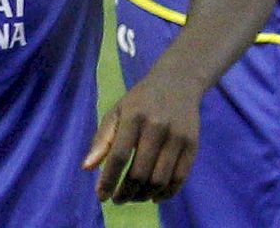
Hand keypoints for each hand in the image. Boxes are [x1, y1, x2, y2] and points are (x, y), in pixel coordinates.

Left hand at [83, 73, 200, 204]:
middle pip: (139, 172)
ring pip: (159, 179)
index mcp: (134, 117)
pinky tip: (154, 196)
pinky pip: (179, 178)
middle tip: (119, 199)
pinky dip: (166, 193)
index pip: (119, 156)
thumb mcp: (117, 111)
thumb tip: (87, 168)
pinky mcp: (193, 144)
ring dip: (144, 195)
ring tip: (135, 197)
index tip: (101, 196)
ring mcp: (177, 136)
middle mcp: (157, 126)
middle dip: (126, 193)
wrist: (179, 81)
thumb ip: (102, 139)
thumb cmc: (142, 99)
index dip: (108, 180)